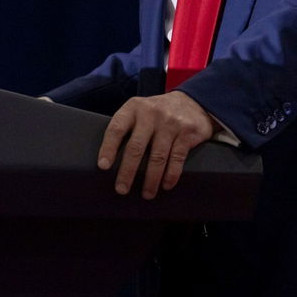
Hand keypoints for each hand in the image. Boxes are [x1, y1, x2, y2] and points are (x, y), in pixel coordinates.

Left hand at [97, 90, 214, 198]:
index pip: (116, 128)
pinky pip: (176, 159)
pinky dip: (170, 175)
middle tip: (121, 189)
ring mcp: (170, 123)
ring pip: (157, 157)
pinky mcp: (187, 132)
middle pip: (136, 147)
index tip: (103, 166)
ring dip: (151, 180)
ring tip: (146, 194)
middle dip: (127, 171)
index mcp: (134, 108)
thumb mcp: (139, 111)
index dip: (108, 148)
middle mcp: (151, 113)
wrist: (192, 102)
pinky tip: (166, 185)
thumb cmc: (157, 113)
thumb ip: (127, 128)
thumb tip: (110, 161)